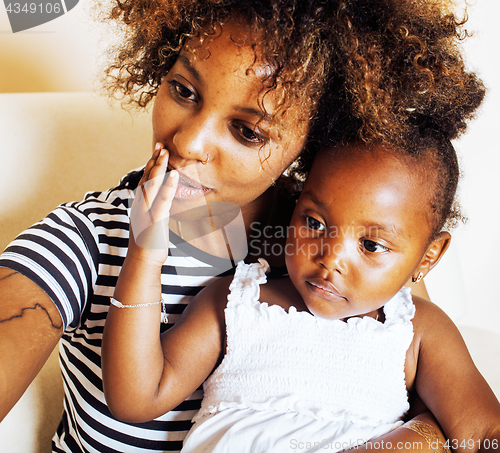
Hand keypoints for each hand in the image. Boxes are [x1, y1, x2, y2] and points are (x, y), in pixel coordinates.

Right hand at [128, 143, 177, 265]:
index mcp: (140, 205)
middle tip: (161, 145)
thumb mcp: (150, 223)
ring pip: (151, 185)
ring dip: (158, 168)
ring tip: (165, 152)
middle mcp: (140, 205)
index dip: (151, 164)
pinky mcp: (155, 220)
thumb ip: (155, 210)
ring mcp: (146, 212)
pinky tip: (174, 175)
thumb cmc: (148, 244)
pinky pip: (162, 200)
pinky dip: (168, 186)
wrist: (142, 262)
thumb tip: (162, 202)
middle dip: (154, 160)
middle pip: (146, 178)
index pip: (144, 179)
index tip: (157, 150)